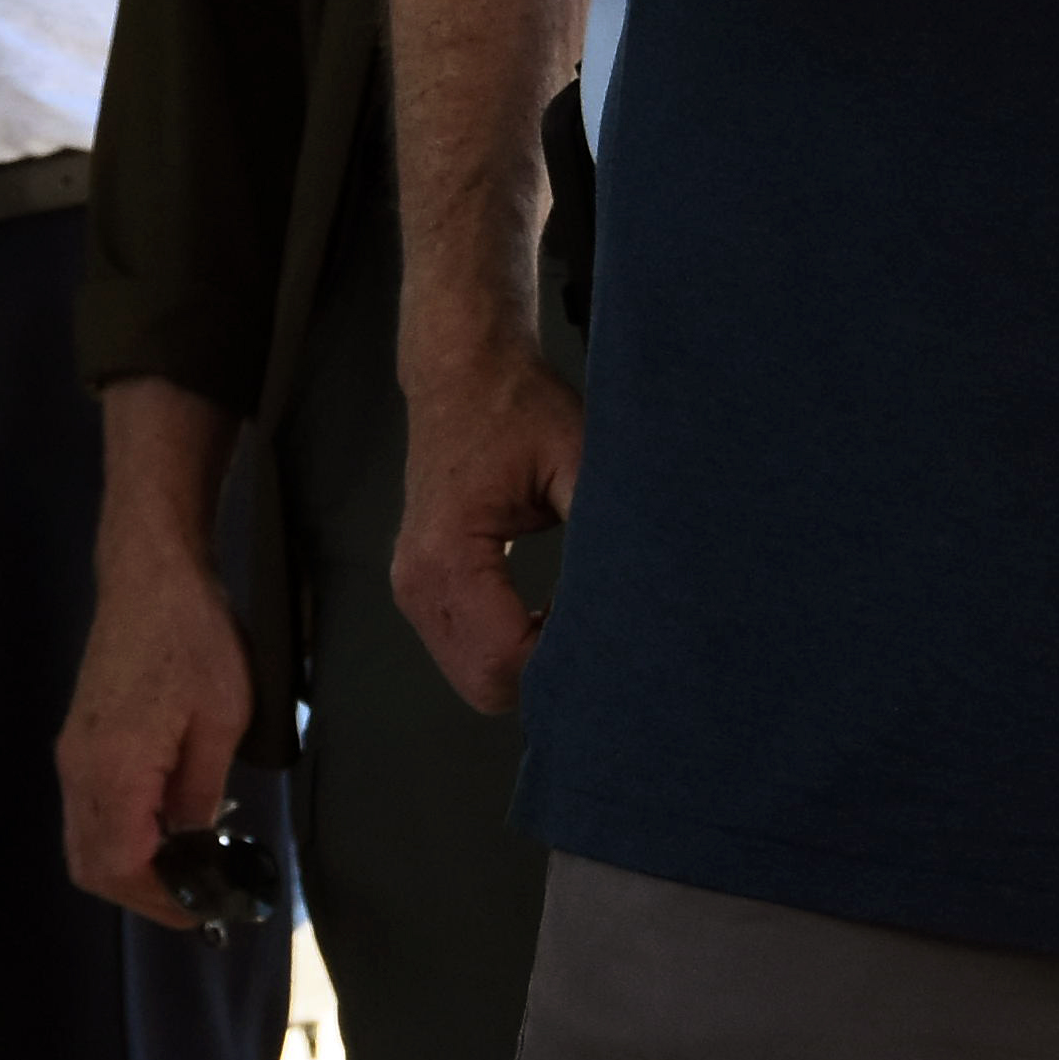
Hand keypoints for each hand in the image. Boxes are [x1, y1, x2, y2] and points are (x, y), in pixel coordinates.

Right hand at [56, 505, 256, 928]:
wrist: (150, 575)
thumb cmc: (195, 639)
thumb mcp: (222, 721)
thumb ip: (201, 793)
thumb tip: (194, 849)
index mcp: (113, 769)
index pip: (120, 866)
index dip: (161, 899)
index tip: (206, 909)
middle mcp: (80, 770)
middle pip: (91, 865)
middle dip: (142, 893)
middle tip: (198, 897)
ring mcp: (73, 755)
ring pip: (84, 842)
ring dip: (129, 868)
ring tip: (186, 868)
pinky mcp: (78, 741)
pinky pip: (88, 813)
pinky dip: (120, 837)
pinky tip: (165, 828)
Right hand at [392, 324, 587, 716]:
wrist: (463, 374)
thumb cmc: (517, 406)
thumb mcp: (577, 456)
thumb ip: (603, 525)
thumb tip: (645, 588)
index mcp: (448, 554)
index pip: (505, 659)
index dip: (565, 663)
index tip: (608, 629)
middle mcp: (418, 581)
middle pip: (486, 685)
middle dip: (545, 674)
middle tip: (596, 631)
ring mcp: (412, 588)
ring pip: (475, 678)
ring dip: (526, 664)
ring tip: (571, 617)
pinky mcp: (421, 587)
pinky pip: (465, 652)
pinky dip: (508, 648)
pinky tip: (545, 613)